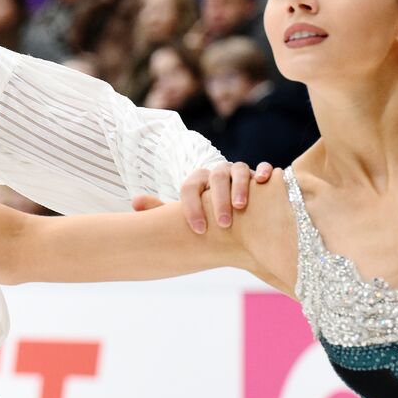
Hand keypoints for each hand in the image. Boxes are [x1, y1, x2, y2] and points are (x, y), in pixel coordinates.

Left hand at [156, 161, 275, 232]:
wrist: (233, 214)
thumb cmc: (204, 216)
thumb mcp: (184, 213)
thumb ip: (161, 209)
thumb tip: (134, 203)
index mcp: (198, 181)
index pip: (190, 186)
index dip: (192, 206)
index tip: (198, 230)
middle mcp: (218, 174)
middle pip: (216, 177)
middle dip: (218, 200)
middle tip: (223, 223)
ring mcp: (238, 173)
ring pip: (238, 170)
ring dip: (240, 186)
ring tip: (241, 207)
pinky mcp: (258, 176)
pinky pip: (262, 167)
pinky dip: (262, 171)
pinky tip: (262, 182)